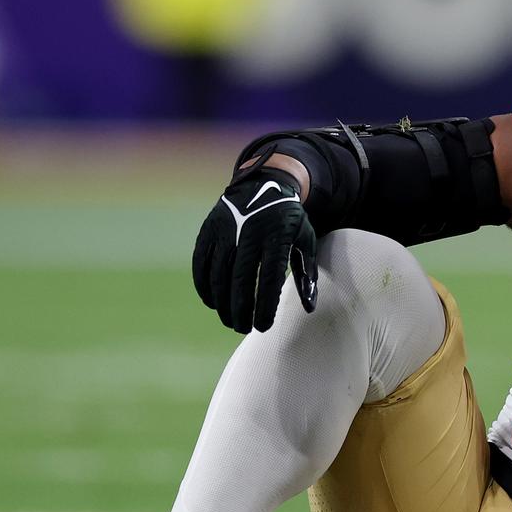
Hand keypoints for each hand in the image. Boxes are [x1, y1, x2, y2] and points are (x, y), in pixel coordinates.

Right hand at [192, 166, 317, 333]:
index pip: (269, 279)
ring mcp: (226, 229)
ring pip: (218, 274)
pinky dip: (204, 286)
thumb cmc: (290, 220)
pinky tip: (212, 303)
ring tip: (230, 320)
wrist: (265, 182)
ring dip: (222, 302)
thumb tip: (309, 308)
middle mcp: (249, 233)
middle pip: (240, 280)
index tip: (262, 327)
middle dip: (240, 309)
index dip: (264, 306)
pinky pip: (202, 262)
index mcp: (277, 237)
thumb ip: (308, 274)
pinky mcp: (210, 228)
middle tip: (243, 329)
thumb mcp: (306, 240)